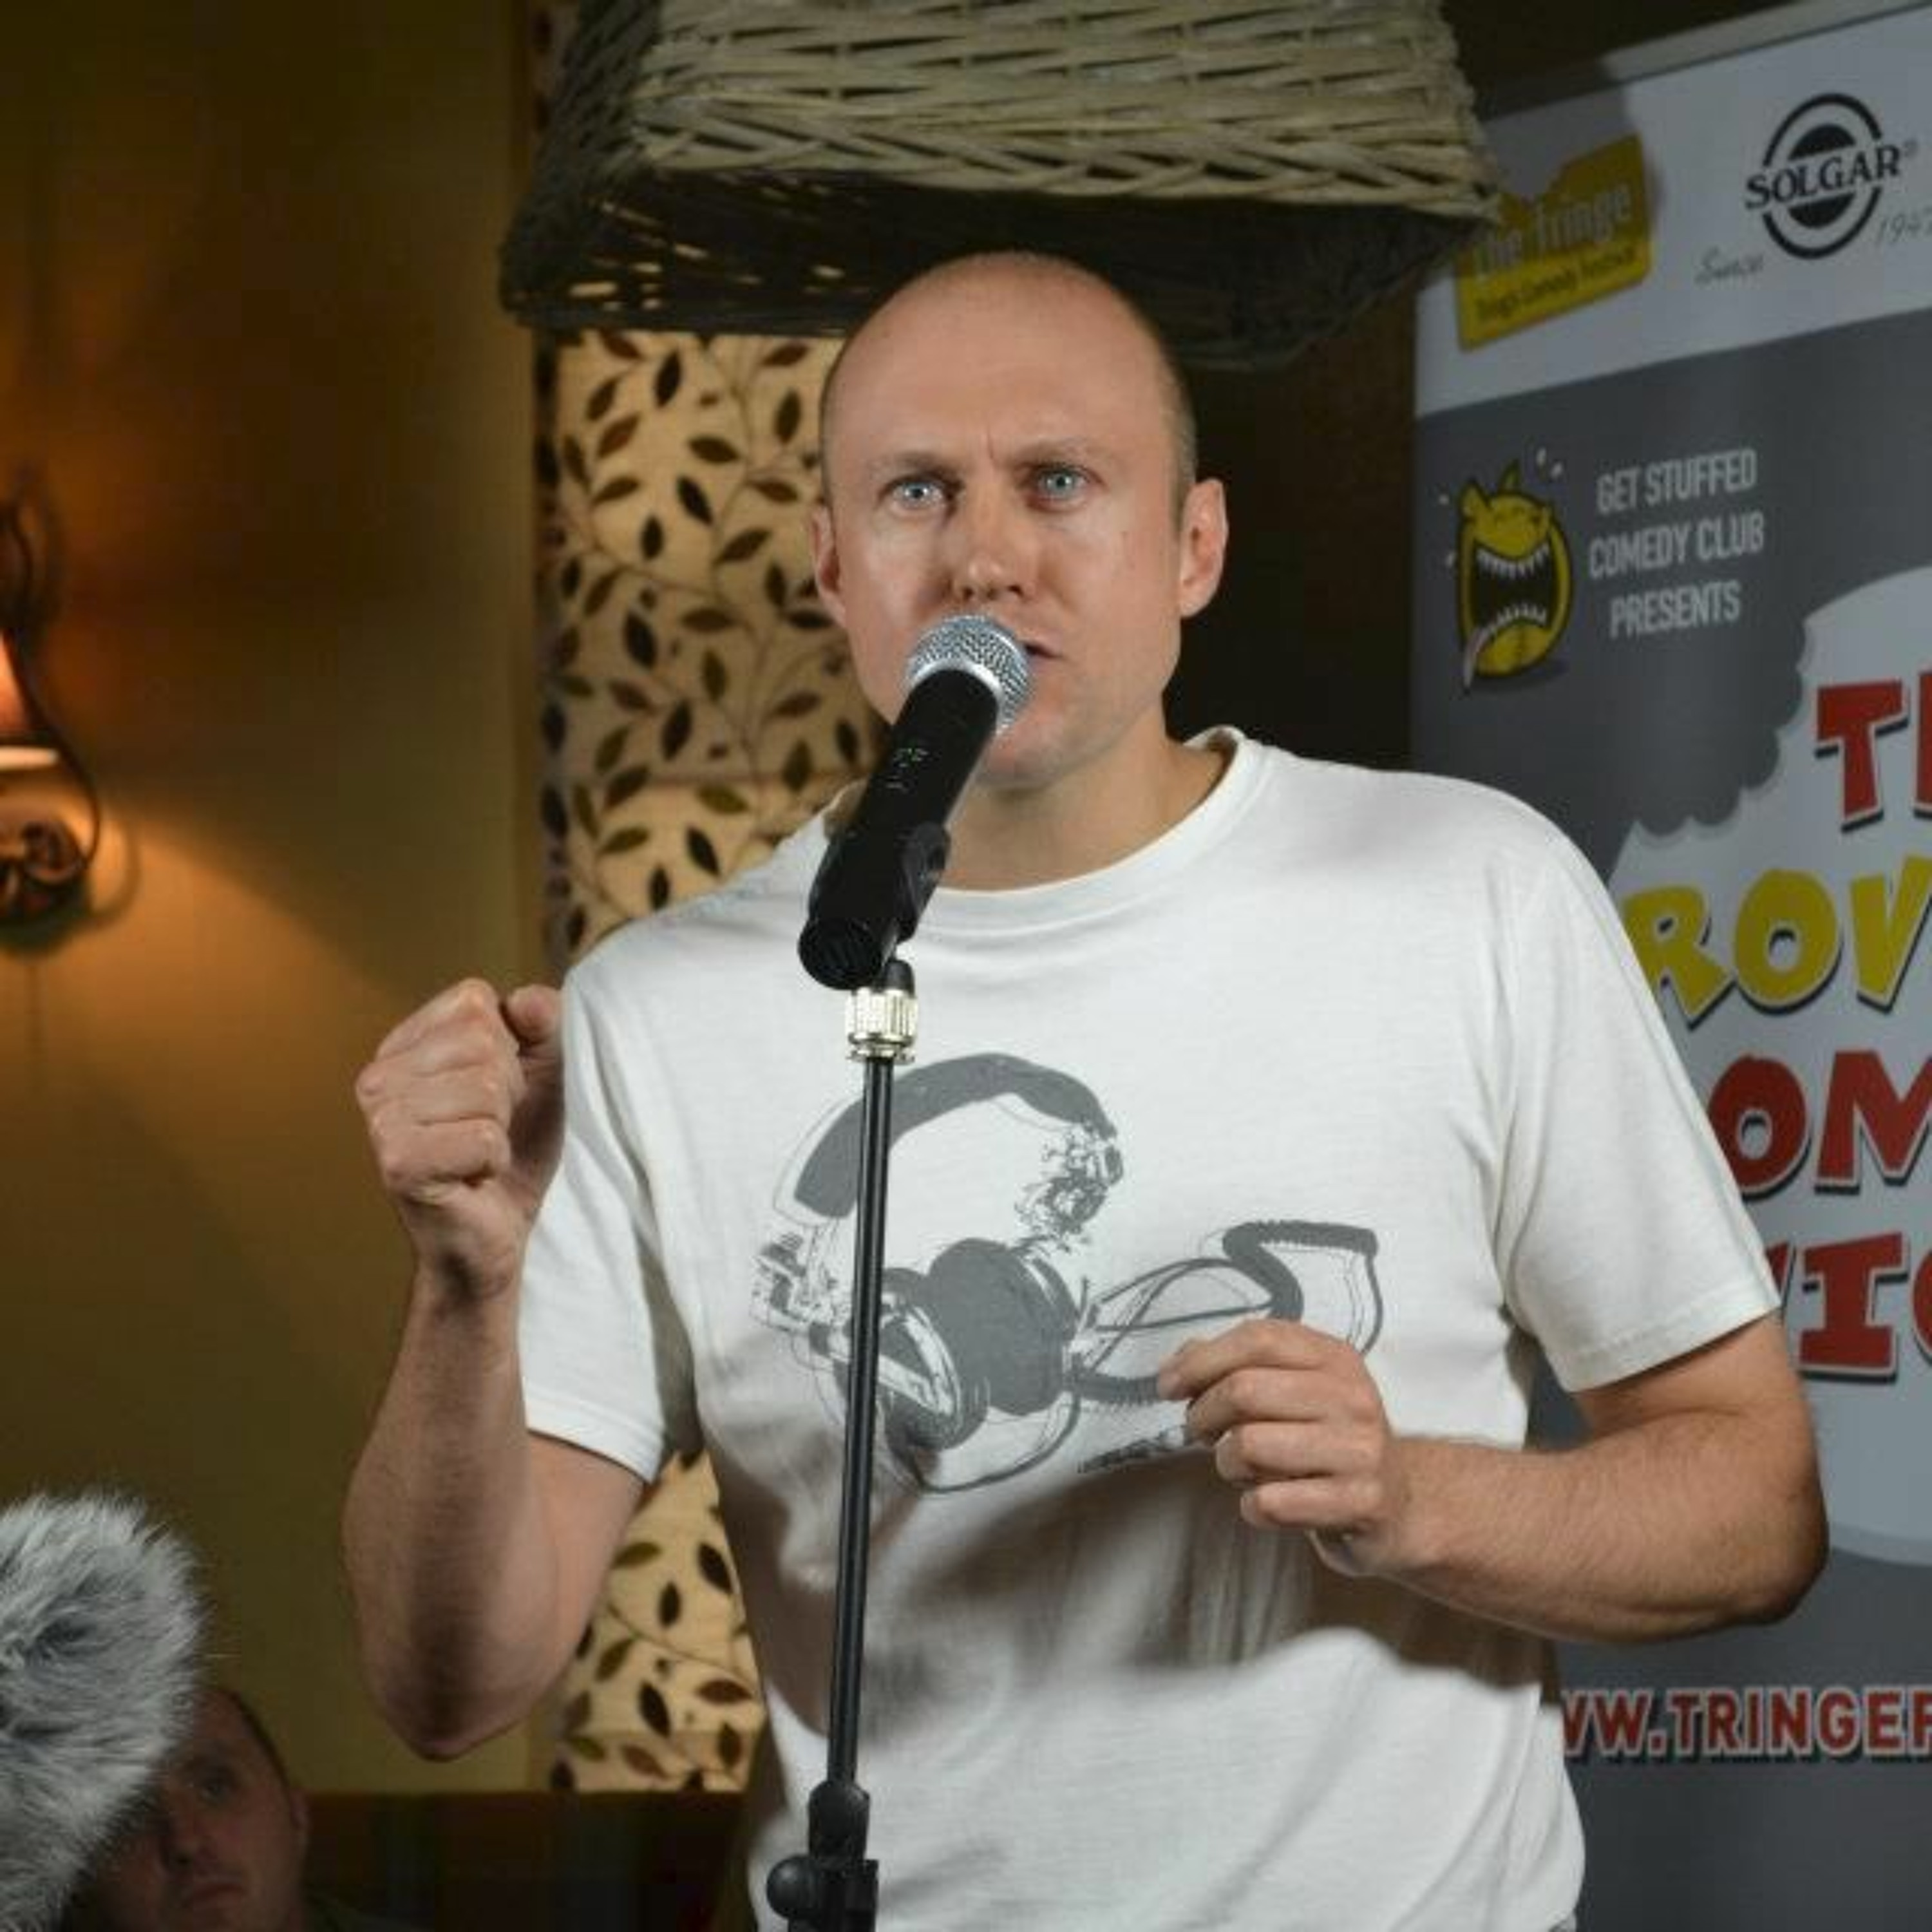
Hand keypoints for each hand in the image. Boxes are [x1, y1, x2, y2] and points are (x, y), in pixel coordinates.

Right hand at [356, 979, 564, 1299]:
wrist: (492, 1234)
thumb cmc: (512, 1151)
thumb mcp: (542, 1074)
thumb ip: (542, 1024)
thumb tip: (524, 998)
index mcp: (403, 1045)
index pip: (474, 1001)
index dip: (509, 1046)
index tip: (494, 1092)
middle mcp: (378, 1076)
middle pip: (482, 1042)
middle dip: (508, 1091)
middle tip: (487, 1130)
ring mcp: (381, 1120)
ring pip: (485, 1087)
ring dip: (500, 1127)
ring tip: (476, 1153)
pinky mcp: (398, 1162)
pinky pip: (483, 1136)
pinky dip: (494, 1160)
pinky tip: (472, 1177)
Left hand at [1157, 1318, 1412, 1577]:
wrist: (1398, 1506)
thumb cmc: (1328, 1443)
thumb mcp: (1295, 1391)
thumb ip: (1238, 1368)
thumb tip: (1180, 1362)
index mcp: (1333, 1358)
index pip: (1258, 1338)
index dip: (1202, 1360)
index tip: (1170, 1386)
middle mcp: (1351, 1397)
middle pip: (1244, 1390)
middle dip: (1204, 1414)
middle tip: (1202, 1432)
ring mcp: (1360, 1450)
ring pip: (1249, 1446)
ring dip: (1227, 1463)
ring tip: (1241, 1468)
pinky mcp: (1360, 1502)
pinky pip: (1270, 1502)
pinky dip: (1253, 1506)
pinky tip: (1268, 1501)